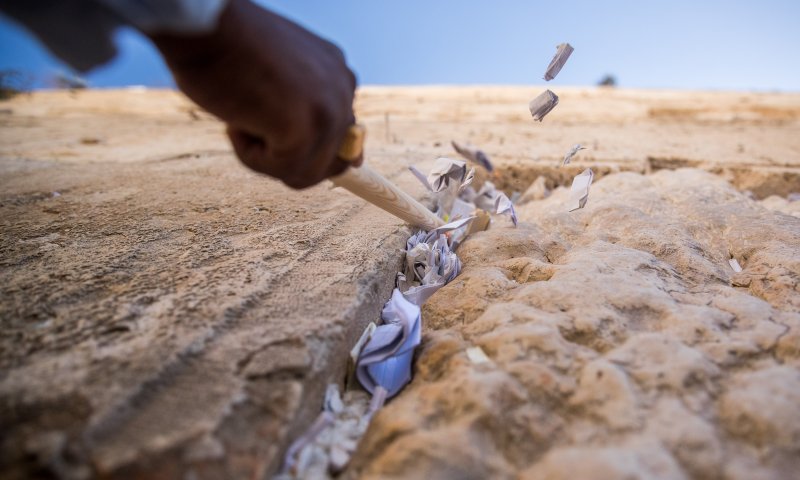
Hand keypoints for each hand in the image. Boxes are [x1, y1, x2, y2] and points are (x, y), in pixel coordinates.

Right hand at [150, 0, 359, 188]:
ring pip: (305, 174)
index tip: (276, 138)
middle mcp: (344, 91)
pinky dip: (250, 157)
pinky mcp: (304, 131)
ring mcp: (329, 111)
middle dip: (284, 156)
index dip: (305, 149)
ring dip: (265, 159)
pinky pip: (282, 171)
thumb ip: (301, 110)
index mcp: (337, 74)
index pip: (342, 138)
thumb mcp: (276, 78)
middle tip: (249, 120)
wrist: (203, 23)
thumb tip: (332, 160)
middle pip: (328, 164)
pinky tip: (234, 121)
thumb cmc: (225, 45)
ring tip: (239, 118)